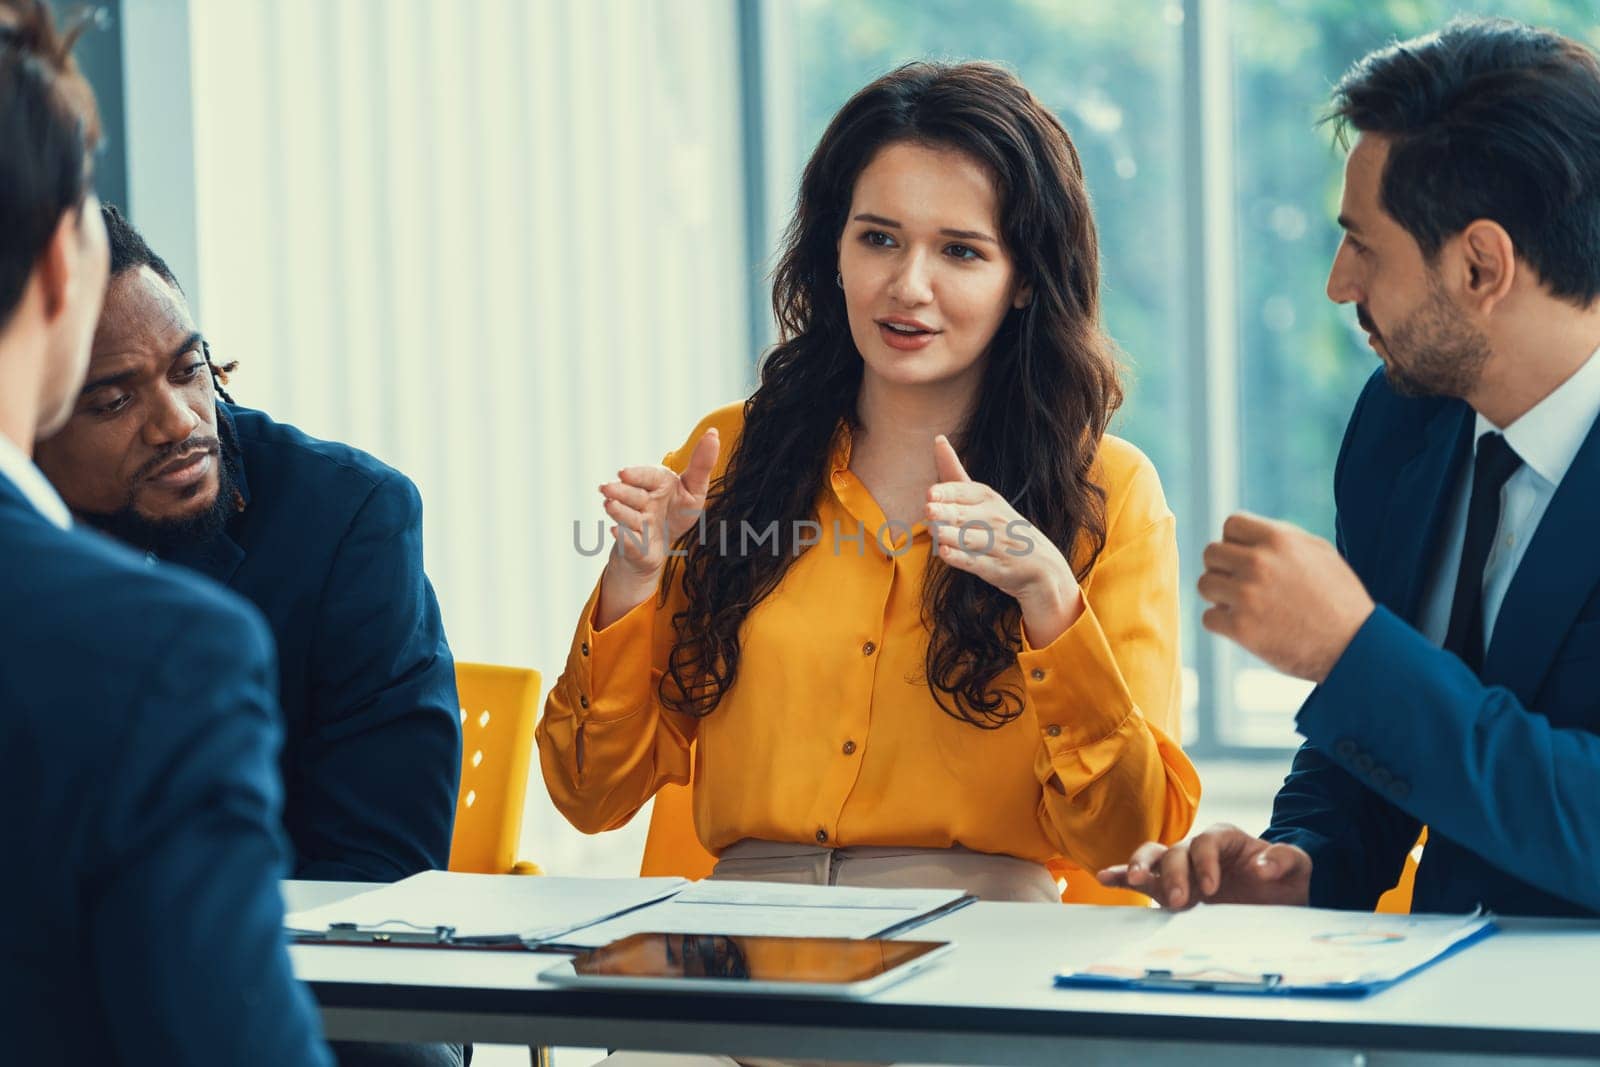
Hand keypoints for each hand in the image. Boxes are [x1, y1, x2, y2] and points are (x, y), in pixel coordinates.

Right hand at [599, 427, 718, 585]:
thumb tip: (713, 431)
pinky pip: (630, 542)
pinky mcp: (635, 545)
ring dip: (619, 511)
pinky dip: (624, 538)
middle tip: (607, 489)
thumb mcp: (695, 489)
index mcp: (658, 484)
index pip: (648, 476)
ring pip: (628, 517)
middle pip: (632, 495)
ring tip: (609, 505)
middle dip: (621, 492)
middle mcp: (643, 502)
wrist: (662, 545)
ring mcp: (637, 524)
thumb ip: (702, 463)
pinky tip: (615, 532)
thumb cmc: (678, 512)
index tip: (623, 473)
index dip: (636, 475)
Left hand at [924, 435, 1082, 645]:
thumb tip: (938, 439)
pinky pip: (975, 563)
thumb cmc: (1000, 525)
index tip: (930, 494)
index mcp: (988, 499)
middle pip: (965, 515)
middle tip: (928, 510)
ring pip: (969, 539)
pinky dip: (960, 559)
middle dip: (946, 513)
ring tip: (934, 531)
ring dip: (950, 536)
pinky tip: (945, 553)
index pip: (966, 492)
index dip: (948, 493)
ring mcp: (996, 545)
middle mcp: (993, 519)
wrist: (1041, 566)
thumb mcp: (983, 497)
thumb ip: (955, 472)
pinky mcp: (995, 569)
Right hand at [1095, 823, 1311, 908]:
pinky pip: (1141, 877)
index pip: (1207, 841)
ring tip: (1136, 882)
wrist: (1279, 899)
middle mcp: (1198, 849)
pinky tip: (1106, 877)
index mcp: (1225, 838)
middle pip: (1176, 849)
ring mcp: (1181, 868)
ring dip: (1142, 868)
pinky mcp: (1170, 888)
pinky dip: (1122, 875)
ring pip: (1152, 857)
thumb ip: (1285, 860)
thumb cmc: (1287, 879)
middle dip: (1173, 872)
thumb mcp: (1299, 868)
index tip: (1211, 888)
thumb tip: (1261, 868)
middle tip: (1179, 900)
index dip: (1205, 862)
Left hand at [1198, 512, 1374, 682]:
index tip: (1247, 559)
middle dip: (1223, 568)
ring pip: (1205, 584)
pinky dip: (1222, 624)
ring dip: (1220, 596)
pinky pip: (1209, 617)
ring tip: (1243, 605)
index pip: (1231, 525)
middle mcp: (1259, 563)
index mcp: (1278, 540)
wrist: (1355, 647)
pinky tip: (1246, 626)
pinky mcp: (1241, 628)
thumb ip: (1281, 538)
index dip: (1236, 542)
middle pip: (1211, 553)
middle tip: (1242, 585)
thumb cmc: (1340, 599)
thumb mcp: (1319, 552)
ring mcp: (1247, 595)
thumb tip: (1245, 532)